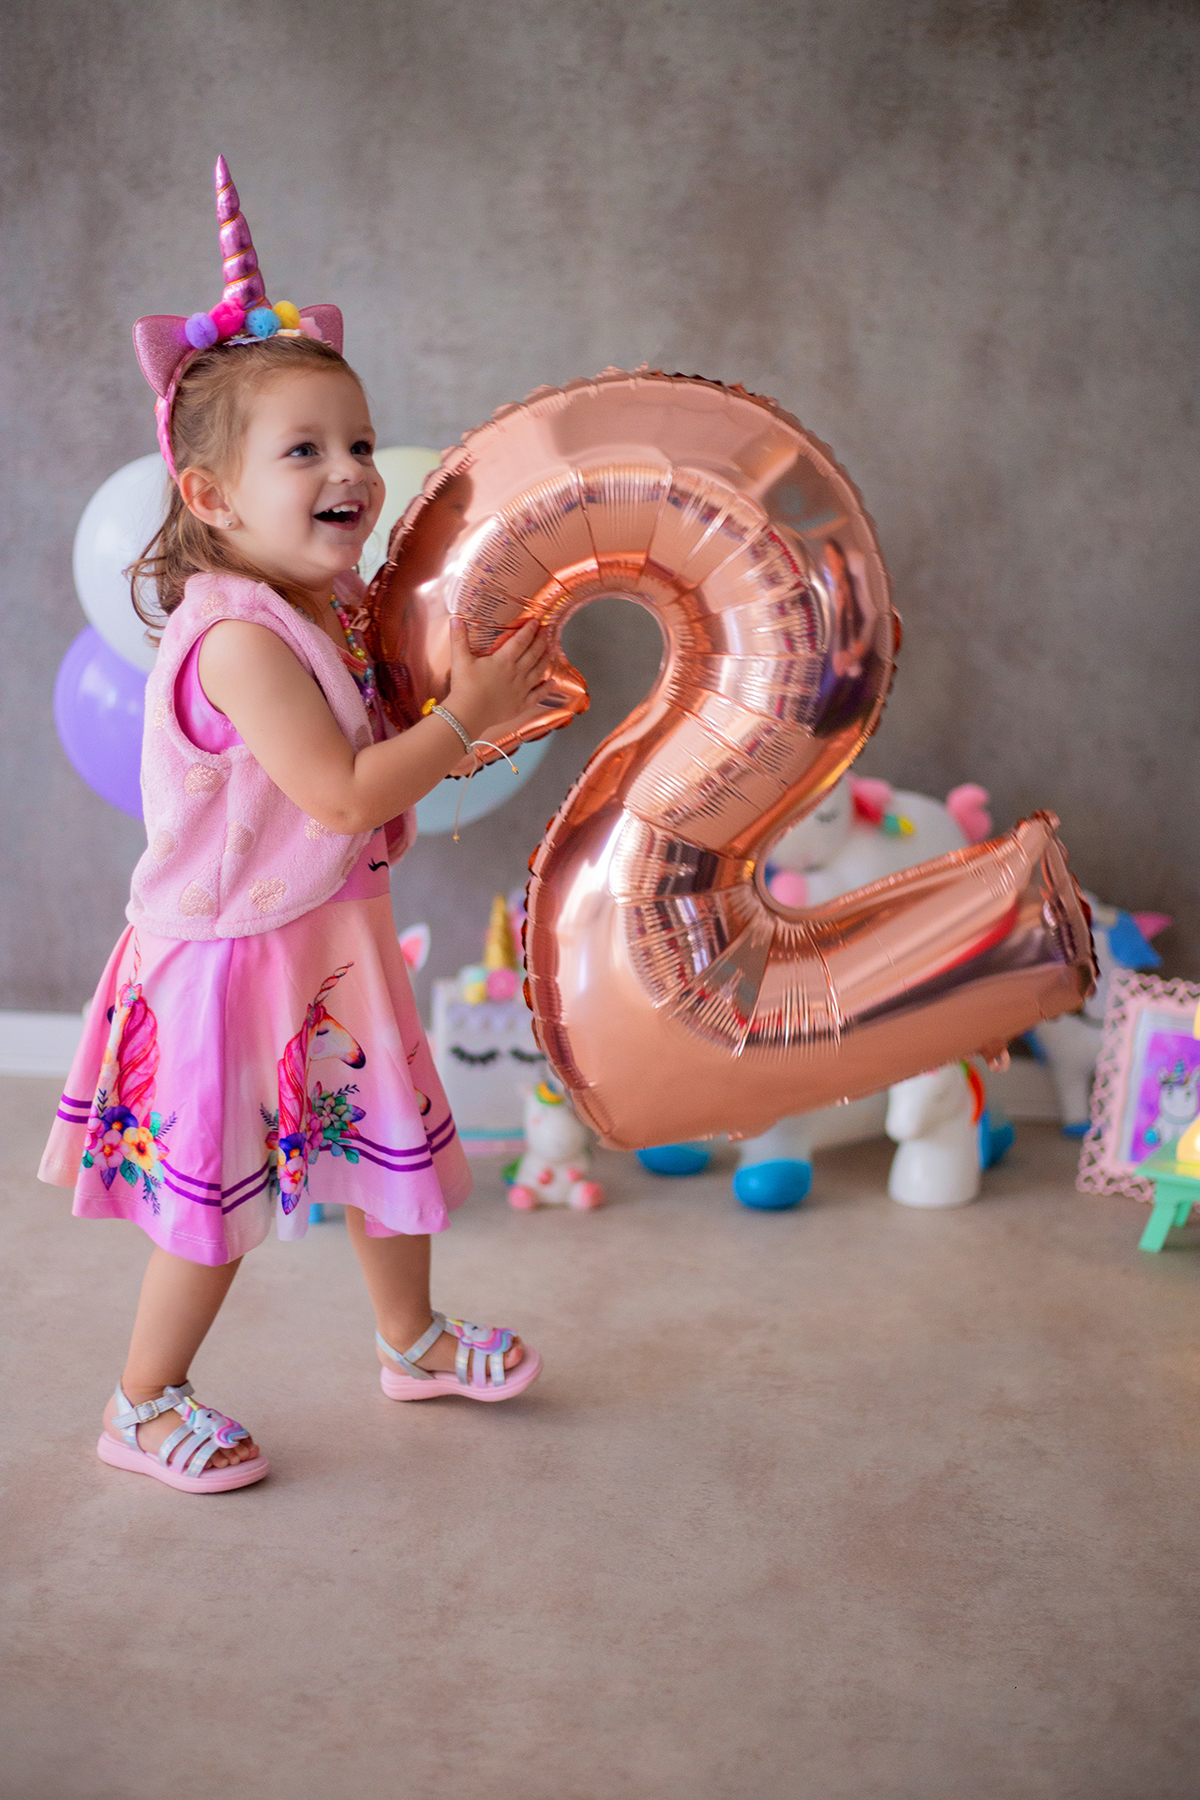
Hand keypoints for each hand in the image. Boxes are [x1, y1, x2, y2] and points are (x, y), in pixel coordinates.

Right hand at [444, 616, 550, 740]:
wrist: (468, 713)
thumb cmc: (464, 687)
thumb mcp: (460, 659)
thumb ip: (459, 638)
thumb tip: (455, 619)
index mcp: (503, 660)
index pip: (520, 641)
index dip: (529, 630)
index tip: (536, 621)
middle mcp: (516, 673)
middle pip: (533, 653)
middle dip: (541, 640)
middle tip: (546, 631)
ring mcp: (521, 689)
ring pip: (538, 671)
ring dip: (545, 659)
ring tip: (551, 650)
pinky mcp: (521, 704)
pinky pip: (538, 695)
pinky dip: (546, 688)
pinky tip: (552, 682)